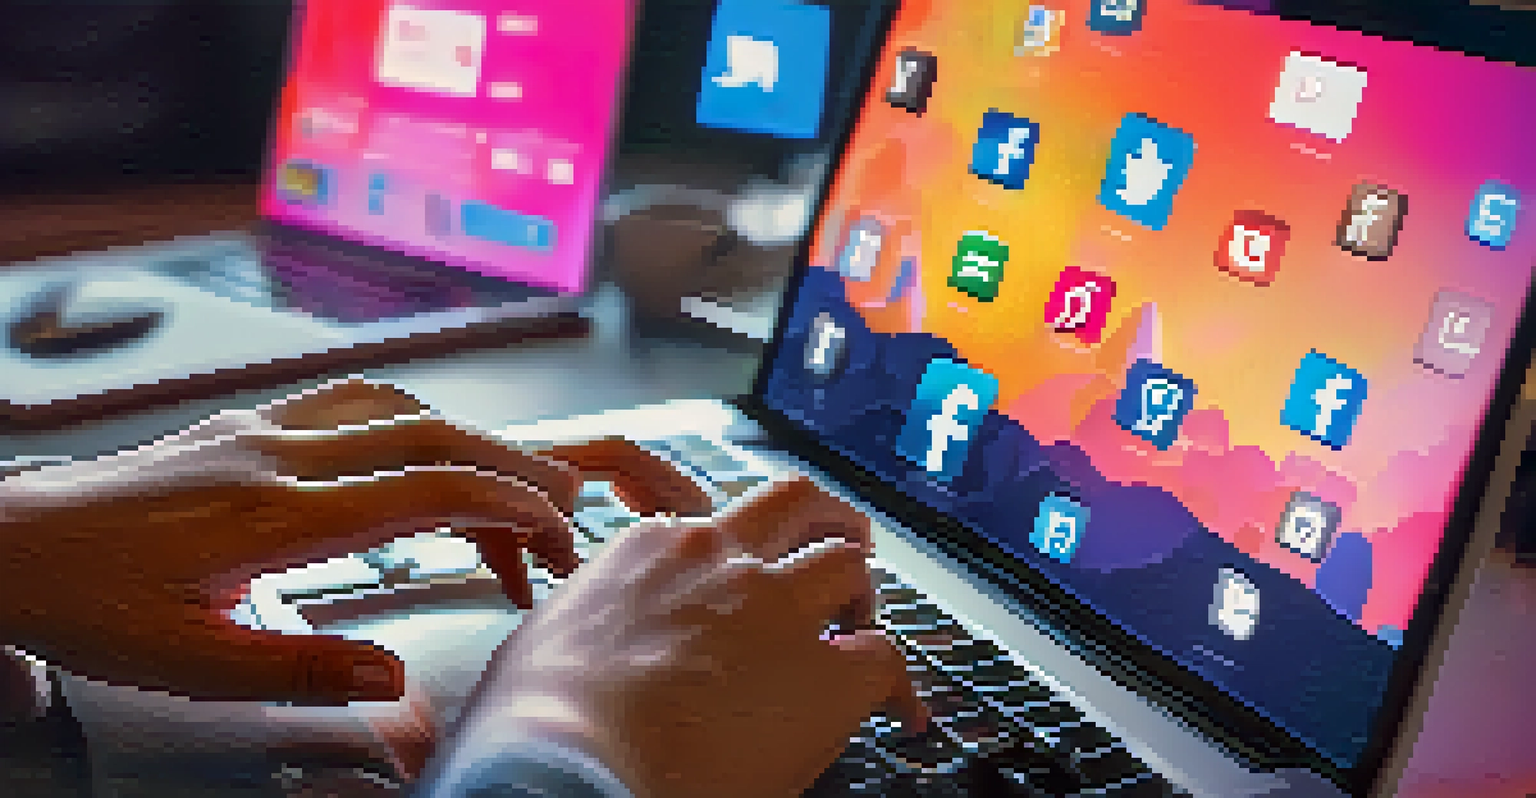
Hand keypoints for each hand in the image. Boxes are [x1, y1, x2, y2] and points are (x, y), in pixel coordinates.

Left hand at [0, 379, 712, 706]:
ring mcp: (263, 430)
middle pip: (432, 434)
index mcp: (272, 514)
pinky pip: (352, 400)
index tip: (558, 529)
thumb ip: (299, 671)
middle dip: (514, 467)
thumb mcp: (186, 666)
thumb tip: (393, 681)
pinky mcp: (247, 426)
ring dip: (470, 439)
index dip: (507, 502)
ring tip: (509, 488)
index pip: (424, 487)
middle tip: (565, 512)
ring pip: (399, 406)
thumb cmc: (87, 605)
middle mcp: (277, 455)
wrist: (9, 545)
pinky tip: (425, 446)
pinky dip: (414, 418)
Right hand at [448, 477, 925, 797]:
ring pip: (848, 562)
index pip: (713, 530)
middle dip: (826, 521)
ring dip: (861, 594)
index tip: (740, 584)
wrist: (568, 765)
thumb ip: (583, 627)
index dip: (735, 560)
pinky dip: (897, 685)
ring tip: (864, 627)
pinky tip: (898, 711)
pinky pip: (886, 660)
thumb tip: (573, 656)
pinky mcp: (826, 673)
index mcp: (652, 552)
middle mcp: (721, 561)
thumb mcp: (542, 643)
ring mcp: (778, 609)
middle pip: (795, 502)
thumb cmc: (536, 722)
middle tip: (843, 546)